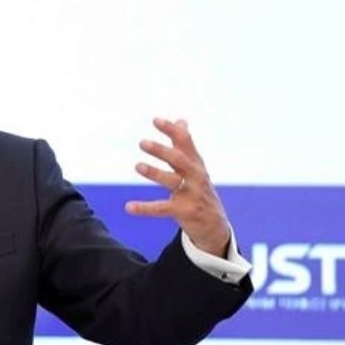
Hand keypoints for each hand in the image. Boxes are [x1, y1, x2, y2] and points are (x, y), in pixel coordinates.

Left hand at [124, 118, 230, 257]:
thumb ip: (185, 145)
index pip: (185, 142)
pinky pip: (162, 209)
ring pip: (172, 181)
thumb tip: (181, 120)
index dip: (172, 131)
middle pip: (179, 160)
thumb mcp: (195, 167)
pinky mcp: (185, 211)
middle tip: (142, 143)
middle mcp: (196, 176)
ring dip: (155, 173)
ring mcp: (192, 194)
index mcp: (196, 163)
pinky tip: (128, 207)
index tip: (155, 120)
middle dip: (162, 151)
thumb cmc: (200, 190)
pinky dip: (145, 208)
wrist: (215, 224)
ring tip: (138, 166)